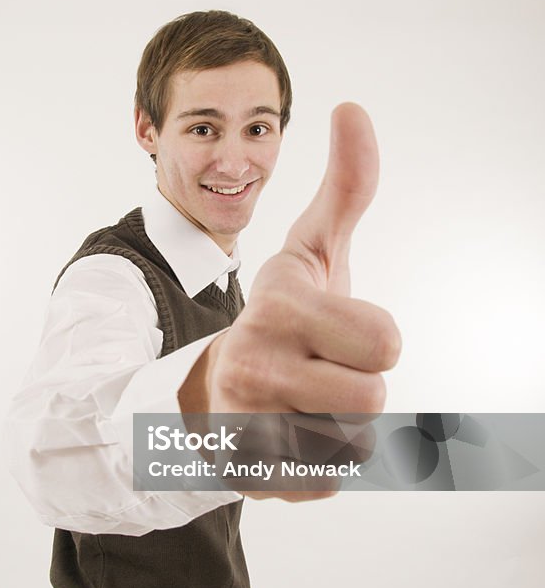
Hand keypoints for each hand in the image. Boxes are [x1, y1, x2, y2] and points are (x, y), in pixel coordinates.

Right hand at [179, 102, 401, 500]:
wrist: (199, 393)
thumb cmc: (275, 320)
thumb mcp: (309, 253)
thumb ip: (345, 188)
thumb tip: (353, 106)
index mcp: (279, 305)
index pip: (388, 341)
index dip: (372, 337)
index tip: (332, 331)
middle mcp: (255, 363)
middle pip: (376, 397)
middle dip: (357, 385)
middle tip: (316, 371)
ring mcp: (248, 425)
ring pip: (356, 444)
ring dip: (337, 426)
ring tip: (296, 405)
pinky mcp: (248, 476)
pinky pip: (329, 481)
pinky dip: (314, 464)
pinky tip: (280, 439)